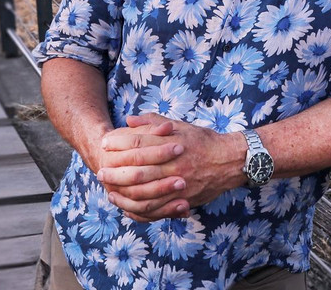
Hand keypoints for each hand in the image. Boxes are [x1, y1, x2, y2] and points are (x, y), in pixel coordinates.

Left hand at [96, 114, 245, 222]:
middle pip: (138, 170)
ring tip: (110, 192)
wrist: (230, 161)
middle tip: (100, 172)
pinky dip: (141, 211)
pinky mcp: (184, 200)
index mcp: (171, 144)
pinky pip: (159, 209)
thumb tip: (129, 120)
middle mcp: (173, 165)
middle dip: (116, 172)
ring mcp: (179, 184)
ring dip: (124, 194)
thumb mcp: (179, 126)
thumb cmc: (202, 140)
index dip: (118, 143)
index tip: (104, 144)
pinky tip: (129, 208)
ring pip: (146, 193)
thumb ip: (153, 122)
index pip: (138, 143)